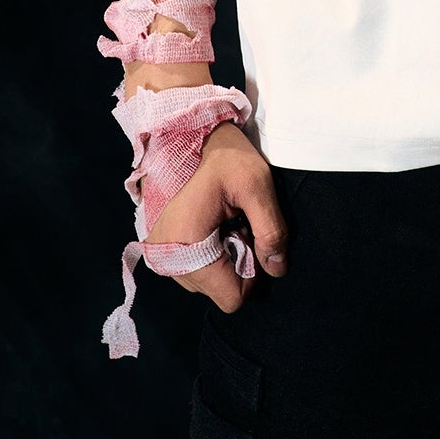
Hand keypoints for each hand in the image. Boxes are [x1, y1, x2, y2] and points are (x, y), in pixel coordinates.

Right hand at [144, 124, 288, 311]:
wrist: (199, 141)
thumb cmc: (230, 159)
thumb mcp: (259, 187)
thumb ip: (272, 231)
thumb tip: (277, 270)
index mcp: (185, 244)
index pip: (230, 297)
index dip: (252, 274)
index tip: (249, 238)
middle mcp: (165, 259)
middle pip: (220, 291)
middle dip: (237, 263)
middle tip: (237, 226)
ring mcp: (161, 258)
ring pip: (210, 284)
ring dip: (225, 259)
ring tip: (225, 224)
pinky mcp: (164, 253)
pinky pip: (198, 272)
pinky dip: (212, 256)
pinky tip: (214, 228)